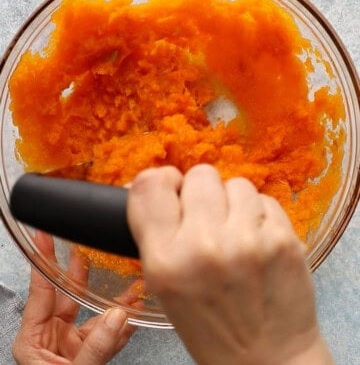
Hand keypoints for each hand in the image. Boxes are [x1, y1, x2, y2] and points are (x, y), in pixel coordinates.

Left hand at [13, 232, 133, 364]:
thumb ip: (94, 348)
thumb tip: (116, 317)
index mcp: (34, 338)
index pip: (40, 290)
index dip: (43, 260)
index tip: (43, 236)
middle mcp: (51, 336)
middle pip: (69, 293)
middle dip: (82, 269)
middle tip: (86, 244)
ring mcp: (71, 344)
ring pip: (94, 312)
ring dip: (115, 301)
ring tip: (130, 285)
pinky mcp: (88, 353)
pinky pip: (108, 334)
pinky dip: (123, 324)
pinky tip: (134, 314)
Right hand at [128, 164, 333, 364]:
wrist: (266, 358)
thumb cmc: (209, 323)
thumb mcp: (162, 284)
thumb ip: (154, 230)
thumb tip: (145, 183)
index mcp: (165, 261)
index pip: (150, 185)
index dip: (162, 181)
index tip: (172, 190)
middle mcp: (204, 246)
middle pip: (200, 174)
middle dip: (201, 192)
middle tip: (208, 219)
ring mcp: (248, 241)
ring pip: (236, 183)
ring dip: (233, 202)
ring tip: (235, 232)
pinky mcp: (283, 239)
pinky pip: (264, 199)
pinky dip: (258, 214)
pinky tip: (257, 240)